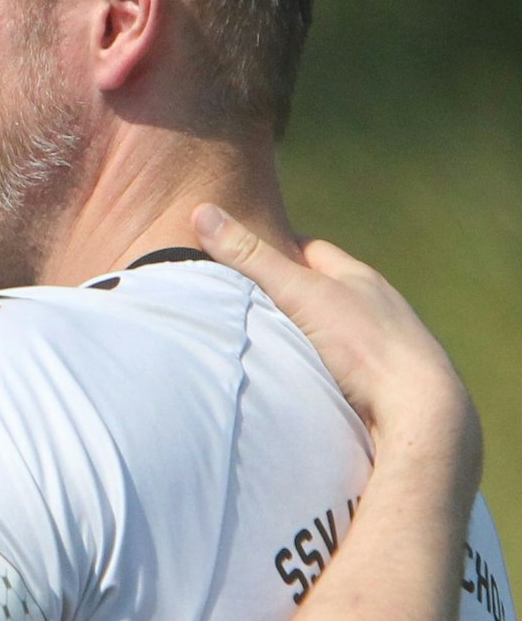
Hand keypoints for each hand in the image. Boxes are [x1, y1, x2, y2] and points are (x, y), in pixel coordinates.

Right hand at [192, 204, 479, 483]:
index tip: (242, 255)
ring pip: (331, 330)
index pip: (311, 250)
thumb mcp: (299, 292)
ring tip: (263, 343)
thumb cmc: (362, 343)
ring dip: (302, 334)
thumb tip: (202, 211)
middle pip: (321, 290)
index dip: (276, 248)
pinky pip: (339, 365)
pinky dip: (317, 365)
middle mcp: (374, 307)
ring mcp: (380, 345)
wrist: (418, 409)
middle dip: (287, 293)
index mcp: (358, 278)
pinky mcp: (379, 382)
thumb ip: (251, 257)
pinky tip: (298, 378)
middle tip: (243, 300)